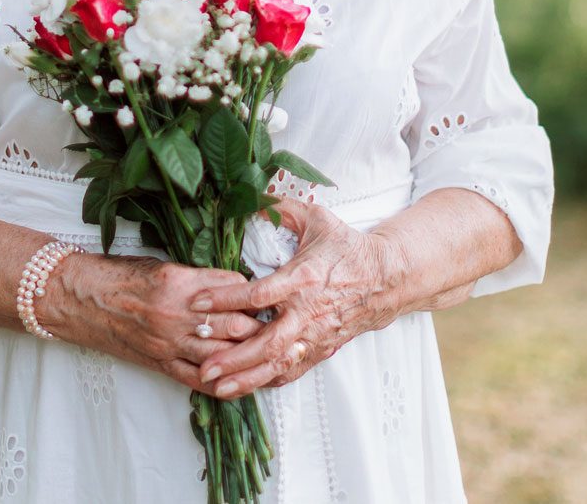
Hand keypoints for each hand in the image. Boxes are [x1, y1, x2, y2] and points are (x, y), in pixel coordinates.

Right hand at [41, 253, 265, 393]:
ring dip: (248, 355)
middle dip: (261, 325)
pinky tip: (241, 381)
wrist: (81, 298)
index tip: (266, 293)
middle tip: (281, 324)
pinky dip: (223, 384)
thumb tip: (233, 286)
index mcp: (179, 281)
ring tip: (271, 352)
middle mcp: (176, 313)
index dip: (253, 292)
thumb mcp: (162, 264)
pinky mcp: (160, 363)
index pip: (234, 288)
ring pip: (222, 354)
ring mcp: (168, 342)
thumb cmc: (120, 275)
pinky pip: (198, 380)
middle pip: (235, 323)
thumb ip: (198, 277)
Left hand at [187, 198, 406, 398]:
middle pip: (267, 343)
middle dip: (234, 358)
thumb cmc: (348, 249)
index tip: (199, 303)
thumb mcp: (316, 219)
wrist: (387, 278)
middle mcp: (307, 313)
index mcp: (301, 280)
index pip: (258, 294)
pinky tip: (247, 387)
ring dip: (247, 378)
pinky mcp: (322, 348)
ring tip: (218, 388)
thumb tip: (251, 198)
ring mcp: (315, 335)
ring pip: (279, 364)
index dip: (226, 299)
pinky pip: (293, 370)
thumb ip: (281, 209)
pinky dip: (269, 380)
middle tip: (204, 366)